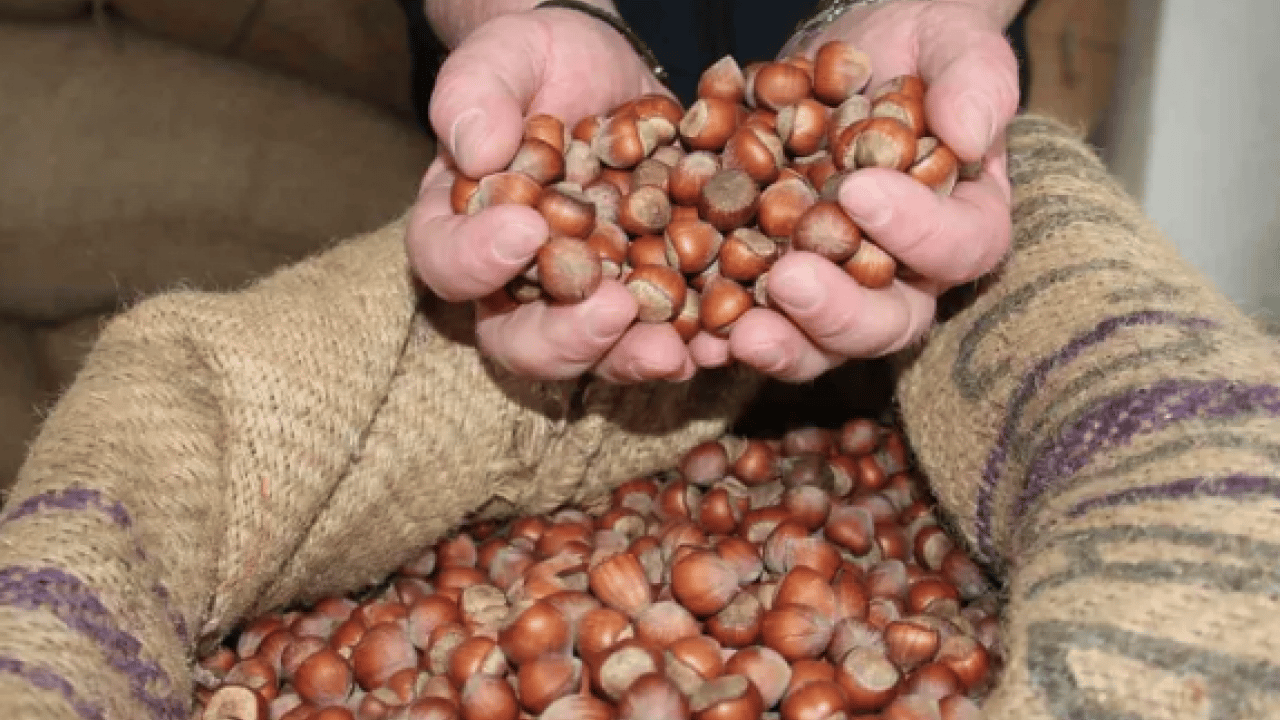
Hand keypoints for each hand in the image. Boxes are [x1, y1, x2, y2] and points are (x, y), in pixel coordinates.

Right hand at [407, 8, 710, 383]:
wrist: (604, 69)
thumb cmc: (534, 62)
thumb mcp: (500, 58)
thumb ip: (476, 95)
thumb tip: (476, 151)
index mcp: (461, 230)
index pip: (446, 263)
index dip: (477, 261)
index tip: (527, 230)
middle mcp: (515, 285)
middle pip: (520, 341)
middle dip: (567, 338)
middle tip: (615, 310)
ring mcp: (585, 299)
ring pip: (597, 354)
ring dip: (634, 358)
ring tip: (675, 352)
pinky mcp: (646, 293)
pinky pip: (666, 335)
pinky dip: (695, 344)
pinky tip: (724, 341)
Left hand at [723, 0, 1019, 381]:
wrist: (850, 57)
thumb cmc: (920, 52)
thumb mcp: (955, 46)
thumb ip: (973, 83)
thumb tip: (970, 136)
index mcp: (963, 224)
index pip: (958, 247)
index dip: (916, 230)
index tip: (859, 189)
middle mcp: (905, 275)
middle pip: (888, 323)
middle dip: (838, 312)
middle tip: (790, 280)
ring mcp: (838, 288)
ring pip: (820, 343)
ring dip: (782, 343)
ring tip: (740, 332)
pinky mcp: (776, 286)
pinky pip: (754, 323)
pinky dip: (723, 333)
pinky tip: (695, 334)